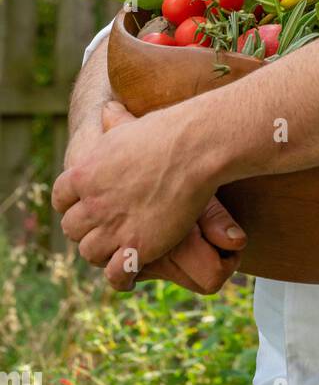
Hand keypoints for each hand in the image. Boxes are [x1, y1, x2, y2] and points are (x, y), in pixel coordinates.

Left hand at [52, 96, 224, 284]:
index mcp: (84, 173)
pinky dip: (121, 276)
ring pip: (89, 252)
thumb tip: (107, 108)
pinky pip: (115, 274)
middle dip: (87, 229)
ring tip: (118, 250)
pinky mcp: (137, 246)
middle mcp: (92, 203)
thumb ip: (112, 123)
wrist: (193, 148)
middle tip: (105, 228)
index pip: (60, 199)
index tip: (86, 206)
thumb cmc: (166, 132)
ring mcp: (113, 227)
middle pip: (72, 228)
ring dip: (102, 252)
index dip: (72, 204)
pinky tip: (132, 271)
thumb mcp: (128, 125)